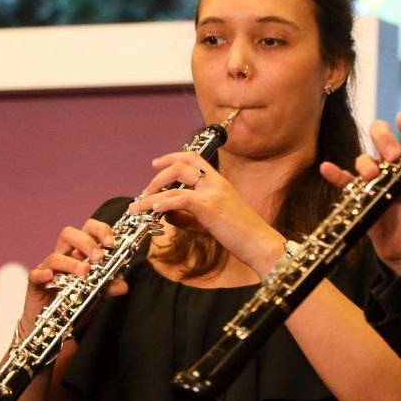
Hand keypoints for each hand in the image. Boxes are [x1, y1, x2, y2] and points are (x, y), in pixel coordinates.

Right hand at [22, 218, 125, 329]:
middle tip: (99, 258)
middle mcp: (63, 256)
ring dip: (71, 263)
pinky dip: (43, 274)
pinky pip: (35, 275)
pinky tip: (50, 277)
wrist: (53, 326)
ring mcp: (48, 269)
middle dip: (86, 242)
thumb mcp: (95, 294)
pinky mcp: (35, 283)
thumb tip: (123, 286)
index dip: (100, 230)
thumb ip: (108, 287)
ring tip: (85, 272)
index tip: (111, 244)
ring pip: (55, 256)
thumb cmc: (74, 304)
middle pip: (69, 234)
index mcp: (79, 253)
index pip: (88, 230)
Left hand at [128, 152, 285, 274]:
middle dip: (157, 177)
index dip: (171, 157)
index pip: (192, 158)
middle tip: (144, 193)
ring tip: (140, 206)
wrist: (260, 243)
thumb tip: (164, 214)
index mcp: (218, 182)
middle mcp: (215, 182)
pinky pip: (181, 198)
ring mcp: (213, 193)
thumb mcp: (209, 221)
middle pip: (179, 165)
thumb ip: (186, 216)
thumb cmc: (239, 234)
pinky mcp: (210, 208)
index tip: (155, 164)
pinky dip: (164, 202)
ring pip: (176, 181)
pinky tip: (154, 209)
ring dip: (153, 192)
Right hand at [320, 111, 400, 276]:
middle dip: (385, 139)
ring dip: (365, 162)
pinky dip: (335, 174)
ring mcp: (374, 177)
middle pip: (381, 134)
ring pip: (363, 157)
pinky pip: (344, 181)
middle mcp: (392, 161)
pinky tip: (327, 169)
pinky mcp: (359, 194)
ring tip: (372, 175)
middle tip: (393, 156)